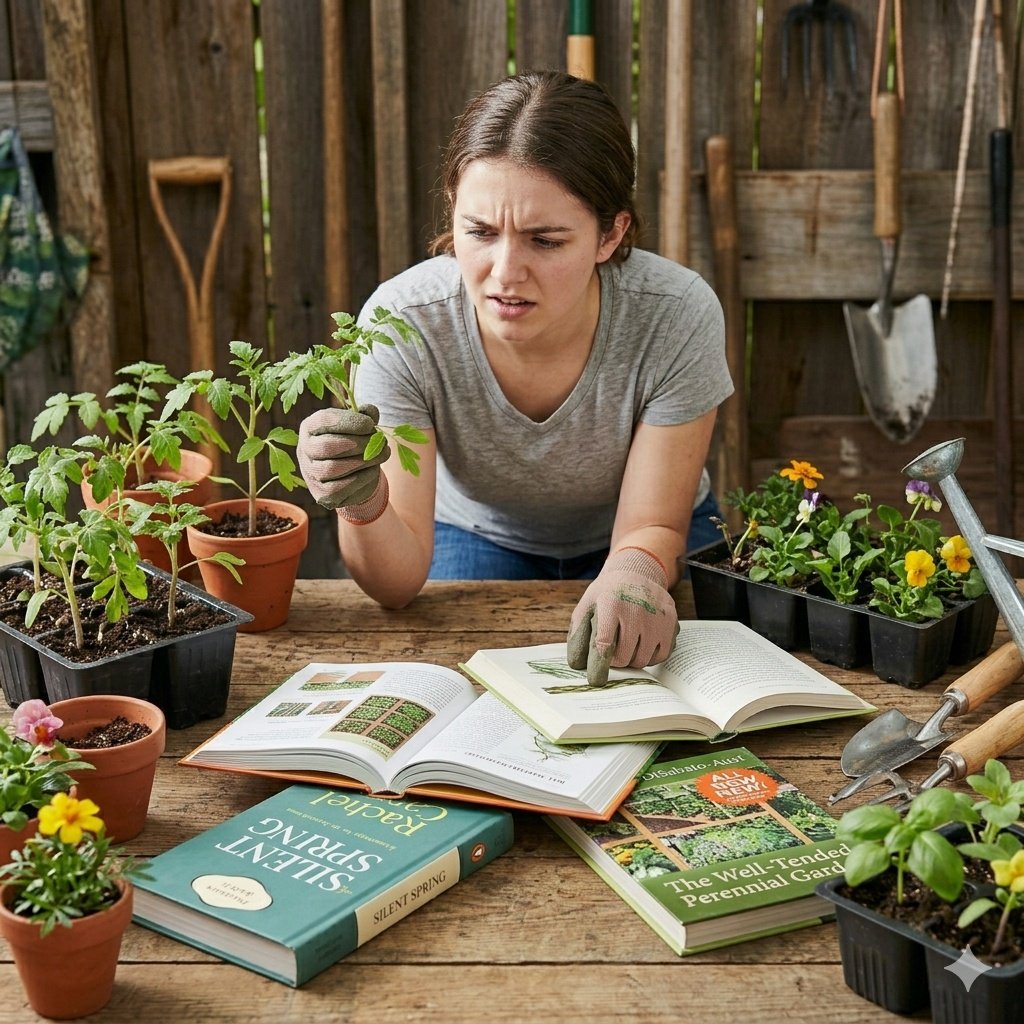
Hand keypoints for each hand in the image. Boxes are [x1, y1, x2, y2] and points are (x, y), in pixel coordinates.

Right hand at [297, 405, 390, 516]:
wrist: (350, 476)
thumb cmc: (353, 443)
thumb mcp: (358, 426)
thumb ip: (365, 416)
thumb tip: (371, 412)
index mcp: (310, 427)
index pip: (324, 420)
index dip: (350, 421)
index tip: (371, 424)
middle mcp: (305, 450)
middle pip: (327, 446)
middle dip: (359, 443)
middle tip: (380, 441)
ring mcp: (310, 474)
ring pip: (332, 468)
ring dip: (363, 461)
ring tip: (382, 454)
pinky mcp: (321, 494)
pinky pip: (339, 488)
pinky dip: (361, 478)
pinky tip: (373, 470)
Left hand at [566, 547, 678, 686]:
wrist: (637, 572)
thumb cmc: (608, 593)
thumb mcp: (588, 604)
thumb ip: (578, 632)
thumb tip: (576, 663)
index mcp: (610, 604)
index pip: (604, 643)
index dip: (599, 665)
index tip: (595, 679)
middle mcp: (636, 610)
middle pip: (624, 657)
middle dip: (615, 662)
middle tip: (612, 655)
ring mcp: (656, 617)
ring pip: (642, 659)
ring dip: (632, 660)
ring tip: (627, 647)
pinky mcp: (671, 622)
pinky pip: (660, 656)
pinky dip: (650, 657)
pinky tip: (643, 644)